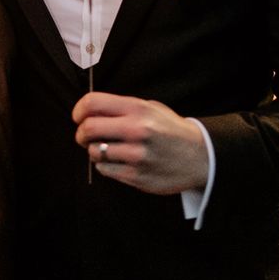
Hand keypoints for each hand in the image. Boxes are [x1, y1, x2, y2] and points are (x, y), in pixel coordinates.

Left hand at [73, 92, 208, 194]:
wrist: (201, 157)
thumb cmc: (170, 129)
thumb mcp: (150, 108)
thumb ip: (122, 108)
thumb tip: (90, 111)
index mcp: (137, 109)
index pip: (92, 103)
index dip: (78, 110)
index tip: (78, 116)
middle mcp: (136, 130)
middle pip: (88, 128)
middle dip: (81, 133)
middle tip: (85, 135)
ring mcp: (136, 155)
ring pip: (95, 152)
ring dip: (95, 150)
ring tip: (107, 149)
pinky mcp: (137, 176)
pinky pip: (105, 170)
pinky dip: (106, 165)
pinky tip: (118, 161)